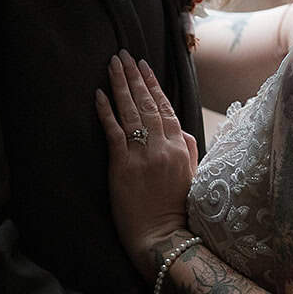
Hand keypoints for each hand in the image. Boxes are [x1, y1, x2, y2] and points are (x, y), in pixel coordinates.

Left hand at [94, 51, 199, 269]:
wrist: (165, 238)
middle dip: (134, 77)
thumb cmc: (178, 211)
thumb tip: (181, 132)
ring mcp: (143, 154)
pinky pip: (113, 131)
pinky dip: (106, 111)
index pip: (166, 107)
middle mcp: (163, 145)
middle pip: (147, 103)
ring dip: (120, 85)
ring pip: (131, 111)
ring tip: (112, 64)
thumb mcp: (193, 176)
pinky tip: (98, 94)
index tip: (143, 66)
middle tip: (123, 55)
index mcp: (180, 146)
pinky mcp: (123, 165)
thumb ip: (188, 150)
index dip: (153, 85)